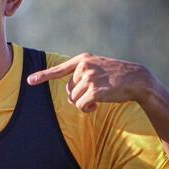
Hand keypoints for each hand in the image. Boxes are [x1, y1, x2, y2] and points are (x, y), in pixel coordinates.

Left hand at [27, 52, 156, 112]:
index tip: (30, 81)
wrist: (138, 79)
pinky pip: (81, 106)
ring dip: (83, 104)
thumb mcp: (98, 67)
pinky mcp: (95, 90)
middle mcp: (84, 66)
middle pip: (68, 90)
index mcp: (83, 59)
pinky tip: (97, 106)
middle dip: (78, 96)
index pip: (59, 70)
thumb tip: (68, 93)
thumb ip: (81, 74)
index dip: (43, 76)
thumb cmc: (116, 76)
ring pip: (73, 99)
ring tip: (98, 99)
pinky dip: (87, 109)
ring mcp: (89, 78)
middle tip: (94, 94)